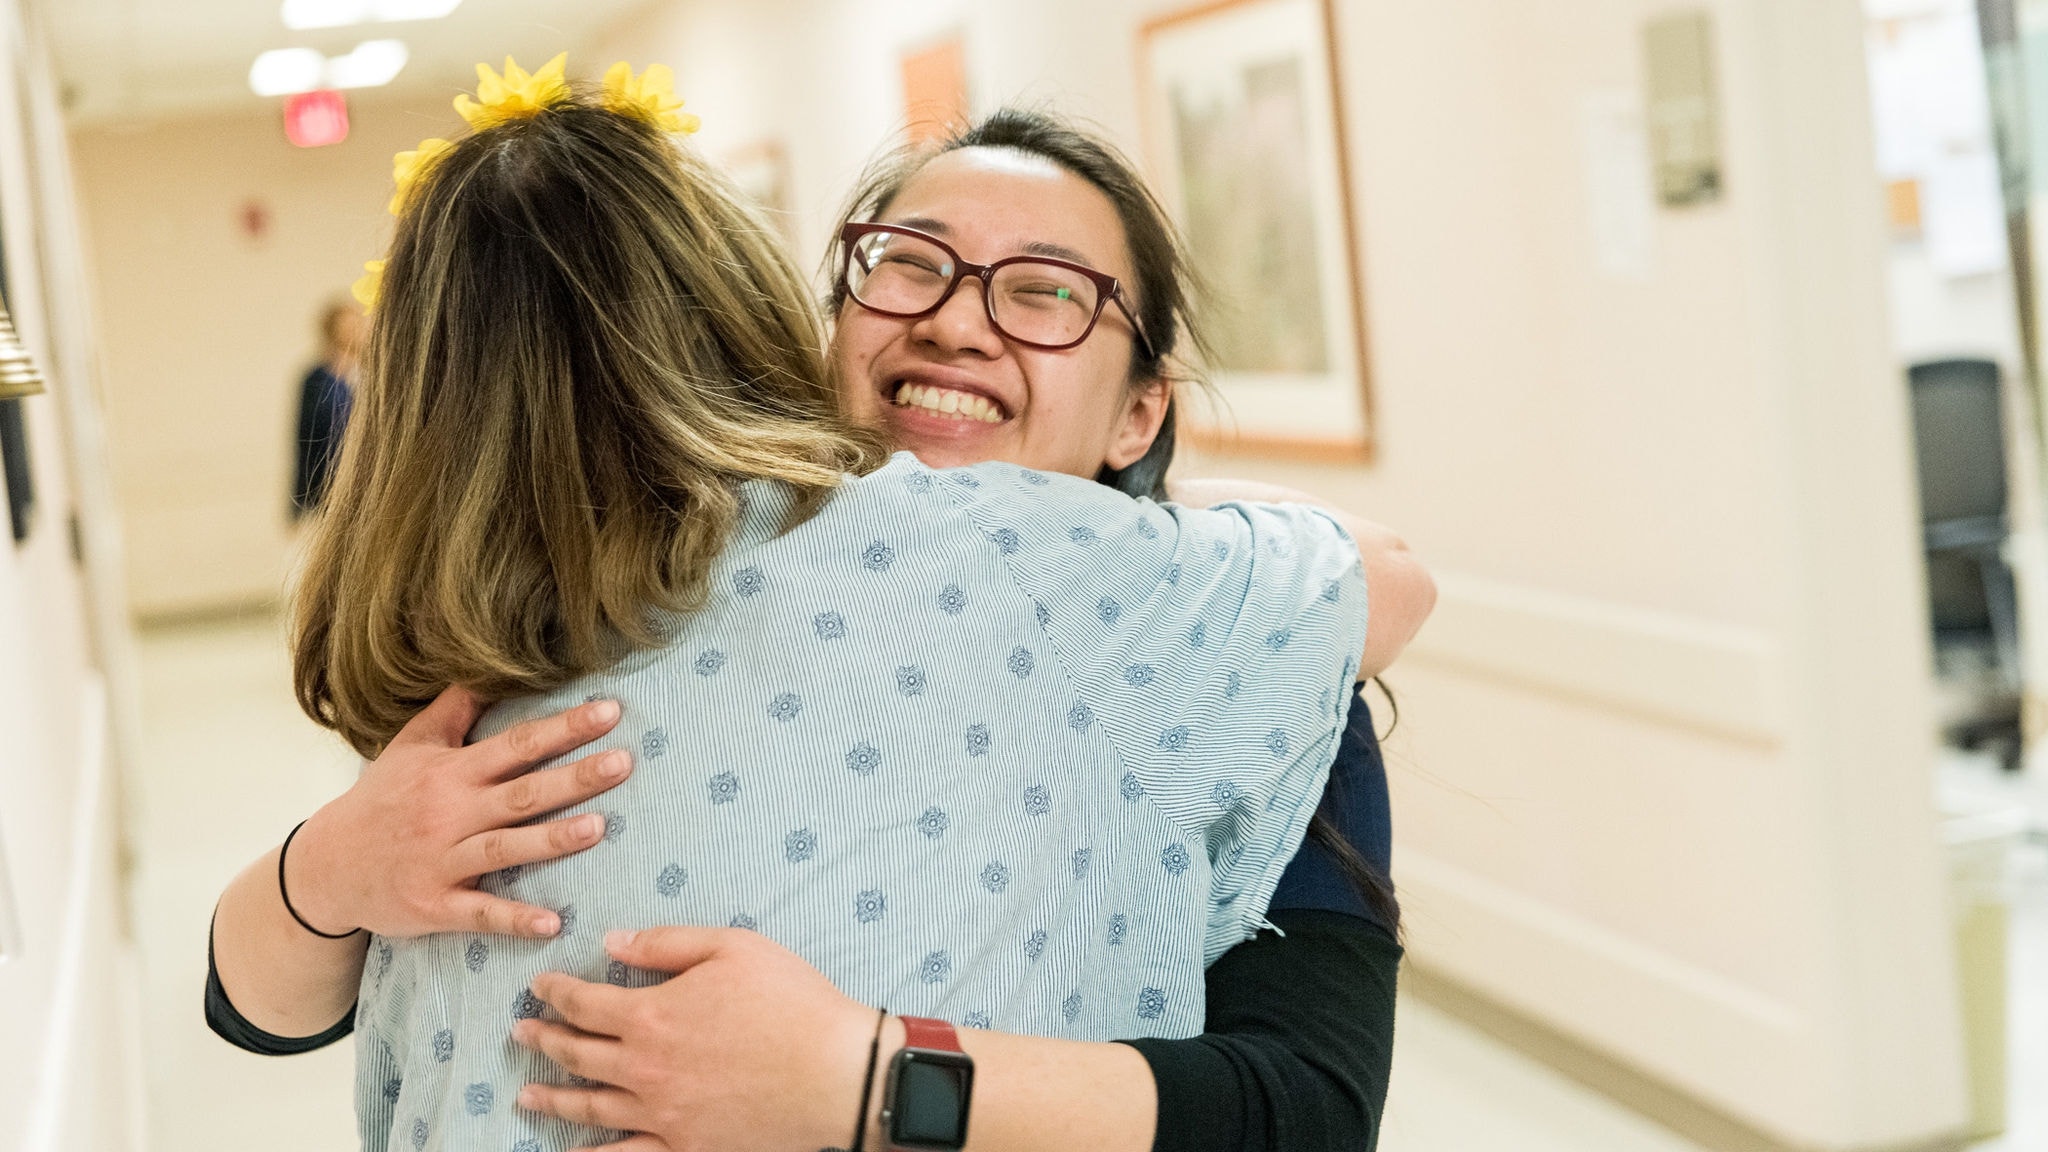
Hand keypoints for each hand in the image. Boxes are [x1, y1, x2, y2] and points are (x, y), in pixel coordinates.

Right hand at [285, 685, 631, 938]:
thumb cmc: (380, 800)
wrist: (325, 867)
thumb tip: (488, 667)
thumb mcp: (411, 746)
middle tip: (623, 762)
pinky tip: (553, 923)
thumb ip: (454, 709)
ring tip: (598, 828)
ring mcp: (442, 861)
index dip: (563, 728)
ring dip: (551, 840)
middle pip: (521, 793)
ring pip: (504, 848)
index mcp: (451, 772)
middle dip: (573, 777)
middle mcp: (450, 814)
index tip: (610, 712)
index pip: (516, 744)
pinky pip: (480, 913)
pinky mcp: (435, 906)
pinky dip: (514, 920)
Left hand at [514, 927, 883, 1151]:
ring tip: (528, 1092)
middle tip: (522, 1032)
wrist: (837, 1073)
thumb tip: (611, 943)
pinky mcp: (686, 1147)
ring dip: (553, 1096)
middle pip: (578, 1055)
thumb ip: (666, 944)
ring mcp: (662, 1115)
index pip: (584, 1003)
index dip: (555, 992)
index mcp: (652, 1015)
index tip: (539, 986)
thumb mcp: (732, 948)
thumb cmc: (791, 1002)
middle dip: (545, 1039)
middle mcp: (645, 1069)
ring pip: (591, 1107)